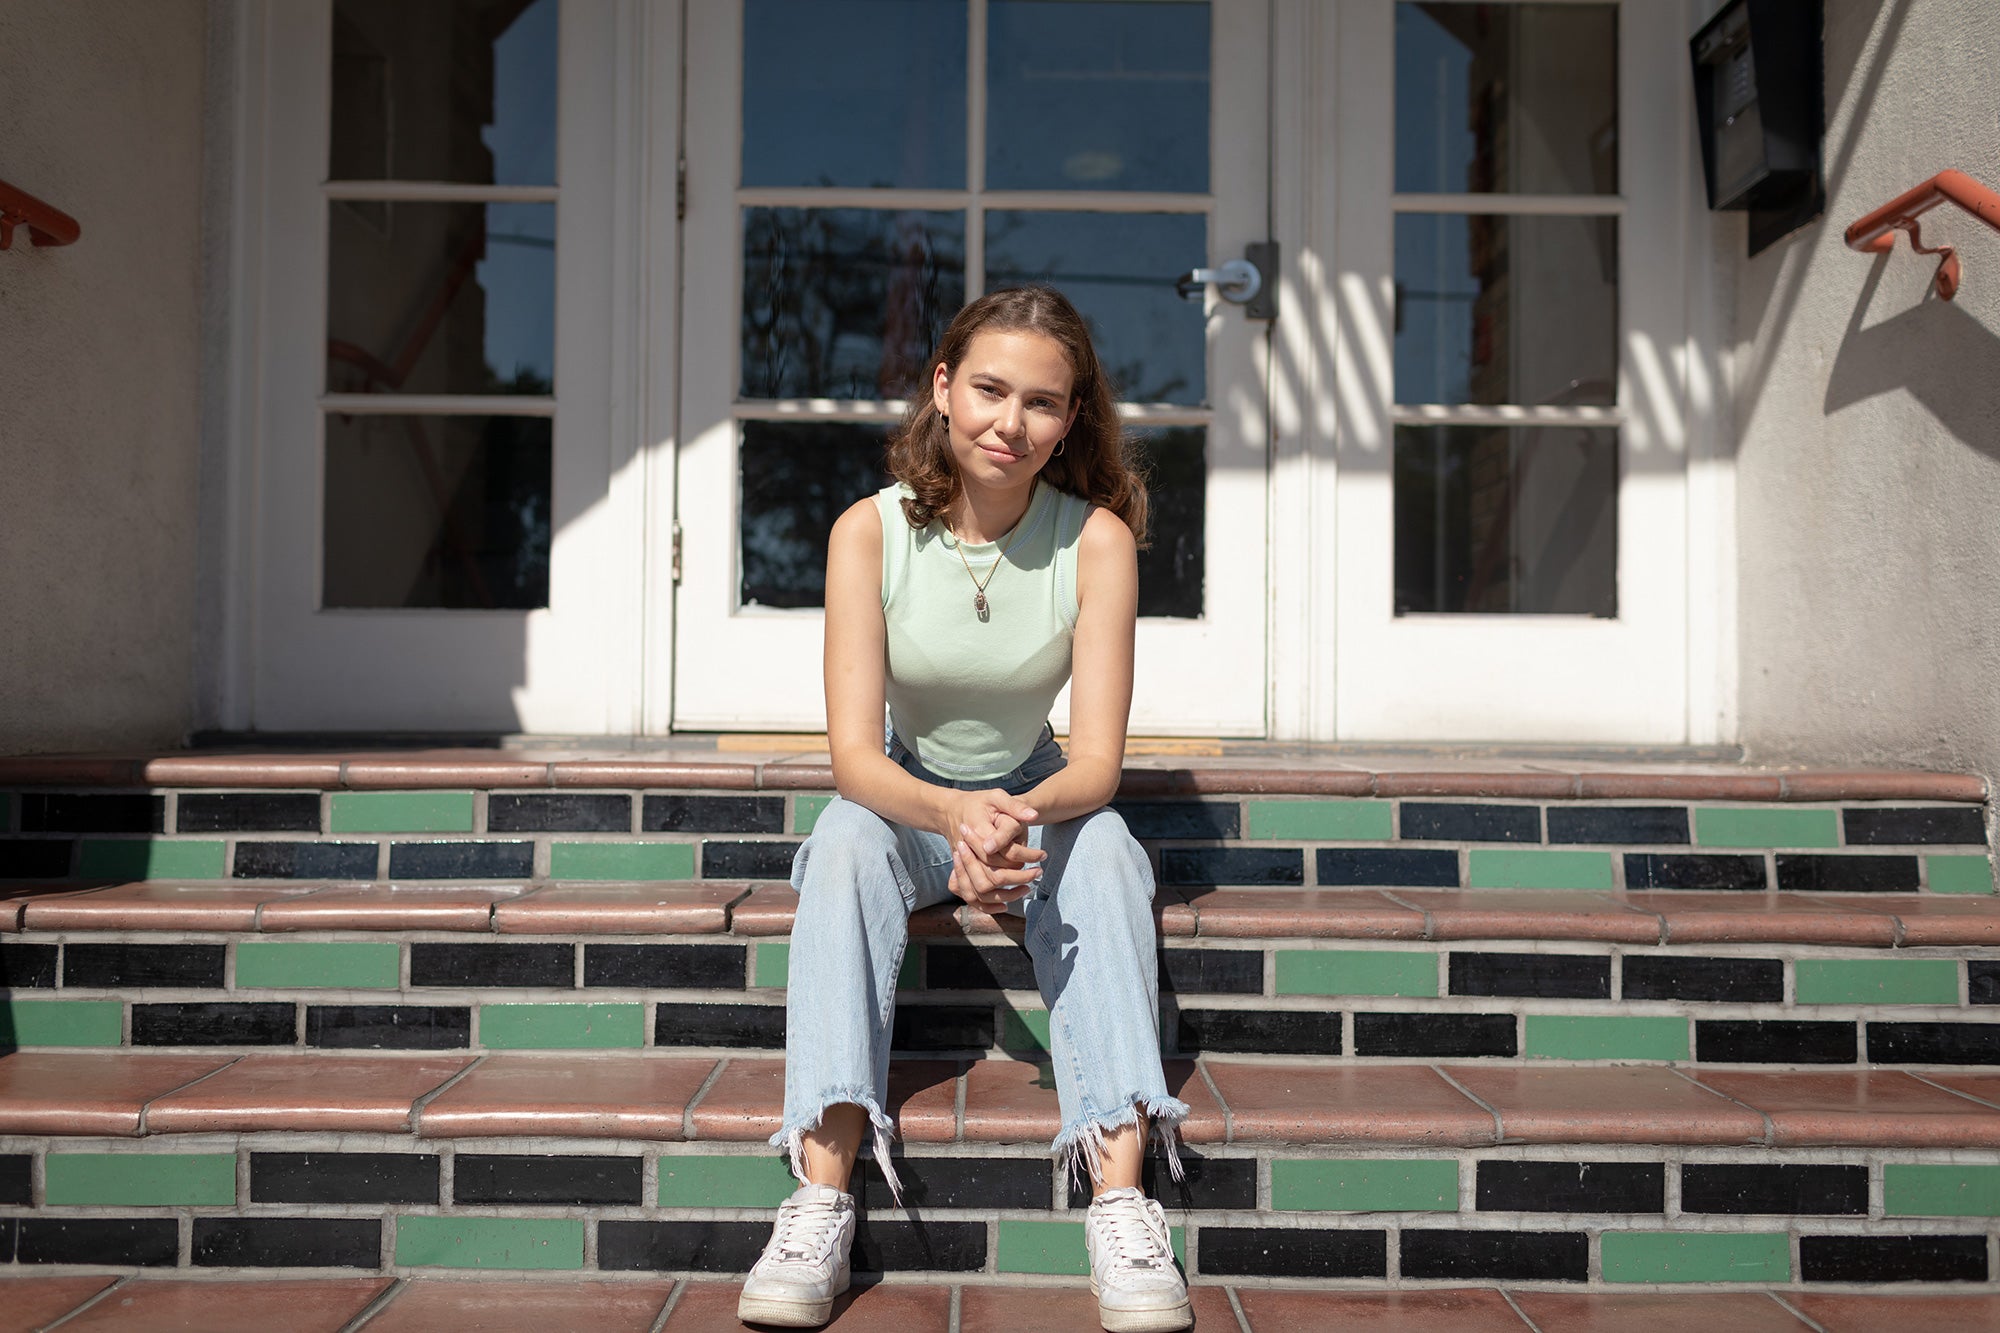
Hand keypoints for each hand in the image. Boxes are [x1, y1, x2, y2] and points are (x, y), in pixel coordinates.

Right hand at [940, 789, 1044, 913]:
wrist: (951, 811)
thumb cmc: (979, 803)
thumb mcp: (997, 797)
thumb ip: (1015, 806)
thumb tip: (1034, 816)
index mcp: (977, 835)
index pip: (1002, 855)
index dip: (1025, 857)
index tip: (1042, 855)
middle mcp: (966, 854)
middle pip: (991, 878)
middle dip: (1018, 879)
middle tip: (1038, 872)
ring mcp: (960, 867)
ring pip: (981, 891)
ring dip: (1006, 894)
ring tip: (1028, 887)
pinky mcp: (960, 875)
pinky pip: (971, 897)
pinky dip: (988, 906)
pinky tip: (1006, 904)